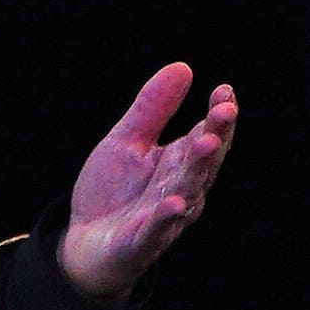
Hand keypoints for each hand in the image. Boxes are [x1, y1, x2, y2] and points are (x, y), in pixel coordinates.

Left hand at [55, 62, 237, 300]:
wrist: (84, 242)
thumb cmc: (113, 192)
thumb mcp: (127, 141)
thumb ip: (152, 109)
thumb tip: (183, 67)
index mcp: (180, 162)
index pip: (206, 134)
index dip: (218, 115)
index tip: (224, 91)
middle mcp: (181, 189)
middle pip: (203, 161)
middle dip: (215, 136)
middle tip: (224, 112)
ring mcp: (164, 218)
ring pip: (186, 193)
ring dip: (197, 170)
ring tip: (206, 144)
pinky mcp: (141, 243)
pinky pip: (156, 231)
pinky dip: (164, 220)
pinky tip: (172, 205)